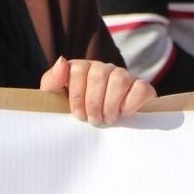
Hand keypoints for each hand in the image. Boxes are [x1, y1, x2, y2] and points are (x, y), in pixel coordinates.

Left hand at [39, 56, 154, 126]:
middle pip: (99, 74)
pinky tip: (124, 114)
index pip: (78, 69)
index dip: (77, 95)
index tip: (78, 114)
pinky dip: (131, 104)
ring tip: (108, 119)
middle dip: (94, 103)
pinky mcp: (141, 87)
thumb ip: (52, 81)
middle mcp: (104, 68)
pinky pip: (140, 88)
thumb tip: (62, 61)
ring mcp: (124, 76)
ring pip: (120, 79)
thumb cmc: (76, 114)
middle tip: (94, 120)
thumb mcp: (57, 100)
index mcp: (82, 69)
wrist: (100, 132)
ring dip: (111, 105)